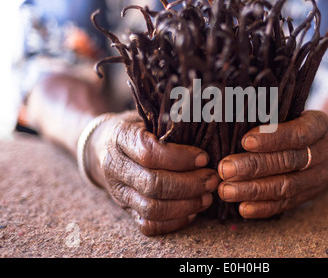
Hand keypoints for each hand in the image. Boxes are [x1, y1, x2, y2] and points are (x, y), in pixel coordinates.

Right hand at [88, 112, 218, 235]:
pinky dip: (174, 222)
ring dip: (186, 205)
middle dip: (189, 184)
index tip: (204, 158)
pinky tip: (193, 211)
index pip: (149, 153)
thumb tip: (205, 119)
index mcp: (120, 138)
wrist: (101, 148)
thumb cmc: (135, 128)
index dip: (180, 158)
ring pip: (152, 208)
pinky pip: (149, 225)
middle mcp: (115, 167)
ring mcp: (119, 192)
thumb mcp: (147, 115)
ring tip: (207, 196)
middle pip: (153, 184)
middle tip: (212, 179)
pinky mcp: (125, 210)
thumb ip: (170, 120)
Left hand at [217, 111, 327, 218]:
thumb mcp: (296, 111)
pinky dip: (263, 208)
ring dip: (253, 190)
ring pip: (286, 186)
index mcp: (321, 126)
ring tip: (226, 190)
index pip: (298, 134)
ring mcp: (320, 178)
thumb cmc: (301, 121)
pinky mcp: (309, 195)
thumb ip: (272, 116)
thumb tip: (235, 119)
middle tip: (225, 168)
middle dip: (253, 166)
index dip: (272, 138)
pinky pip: (286, 204)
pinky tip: (242, 207)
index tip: (245, 141)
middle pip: (288, 162)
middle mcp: (326, 153)